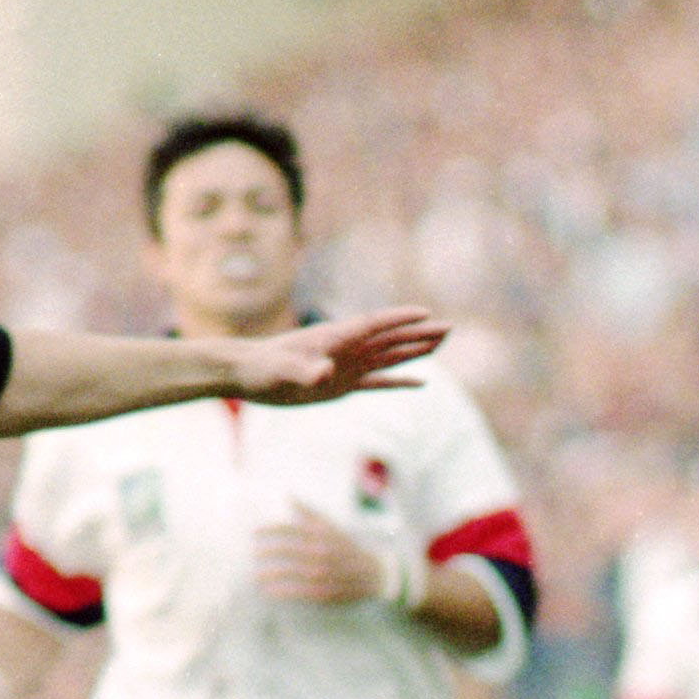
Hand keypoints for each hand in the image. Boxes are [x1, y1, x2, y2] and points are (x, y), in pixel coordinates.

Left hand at [225, 307, 448, 404]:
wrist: (248, 374)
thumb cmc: (263, 368)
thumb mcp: (283, 371)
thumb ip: (305, 371)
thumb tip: (324, 373)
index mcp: (335, 338)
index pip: (375, 325)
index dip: (399, 320)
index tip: (426, 313)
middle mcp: (346, 349)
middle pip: (391, 339)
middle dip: (419, 334)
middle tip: (450, 328)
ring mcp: (347, 366)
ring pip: (390, 356)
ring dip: (415, 351)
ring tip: (441, 342)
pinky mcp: (342, 384)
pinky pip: (378, 382)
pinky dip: (399, 382)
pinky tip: (421, 383)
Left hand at [252, 504, 388, 605]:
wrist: (373, 574)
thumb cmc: (348, 548)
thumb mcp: (332, 527)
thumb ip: (309, 513)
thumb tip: (288, 497)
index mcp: (321, 535)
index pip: (290, 530)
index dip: (270, 531)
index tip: (255, 533)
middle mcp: (320, 552)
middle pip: (287, 551)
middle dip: (267, 551)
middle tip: (253, 553)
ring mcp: (322, 573)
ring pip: (290, 572)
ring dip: (270, 573)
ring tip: (256, 574)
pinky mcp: (324, 590)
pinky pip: (298, 591)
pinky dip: (281, 591)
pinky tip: (269, 590)